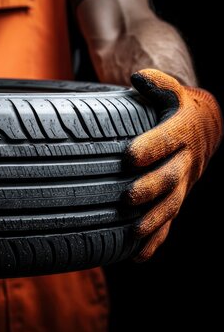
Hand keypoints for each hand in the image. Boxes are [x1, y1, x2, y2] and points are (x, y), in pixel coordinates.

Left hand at [126, 69, 221, 260]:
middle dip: (150, 189)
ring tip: (134, 234)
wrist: (204, 126)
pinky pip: (168, 222)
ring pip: (170, 206)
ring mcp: (183, 183)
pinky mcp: (176, 197)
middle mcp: (186, 162)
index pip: (167, 140)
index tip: (130, 155)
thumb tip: (139, 75)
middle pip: (170, 178)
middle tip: (128, 198)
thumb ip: (158, 83)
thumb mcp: (173, 90)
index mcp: (184, 133)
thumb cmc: (179, 106)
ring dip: (153, 221)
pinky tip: (137, 255)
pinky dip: (155, 240)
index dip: (151, 148)